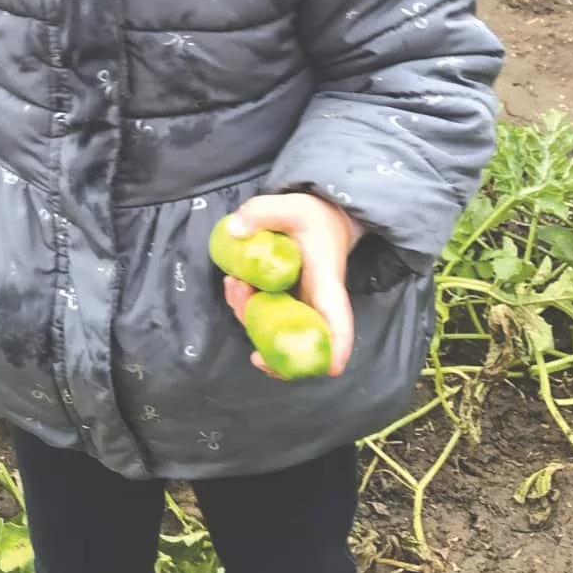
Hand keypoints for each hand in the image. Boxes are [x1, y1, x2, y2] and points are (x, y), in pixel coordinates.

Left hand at [221, 192, 361, 377]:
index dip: (336, 349)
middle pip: (298, 340)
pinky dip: (246, 310)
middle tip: (241, 293)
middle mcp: (314, 304)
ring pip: (275, 332)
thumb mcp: (292, 205)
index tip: (328, 368)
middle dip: (265, 335)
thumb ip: (262, 212)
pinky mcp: (283, 302)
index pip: (338, 322)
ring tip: (234, 283)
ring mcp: (298, 306)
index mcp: (326, 285)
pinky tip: (234, 287)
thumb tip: (235, 231)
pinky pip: (264, 318)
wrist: (321, 216)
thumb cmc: (314, 215)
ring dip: (248, 317)